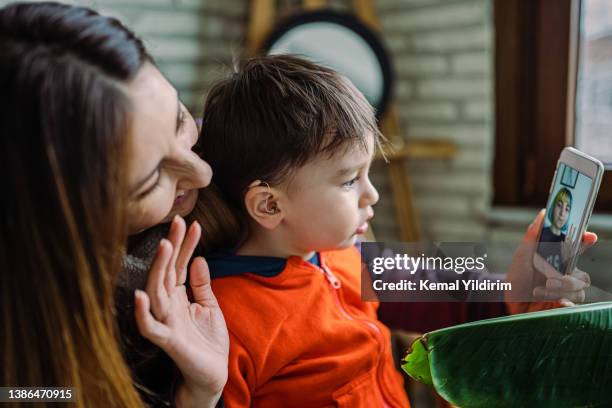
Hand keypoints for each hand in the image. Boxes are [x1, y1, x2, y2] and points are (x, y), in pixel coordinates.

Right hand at [134, 216, 228, 406]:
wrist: (213, 373)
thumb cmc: (208, 341)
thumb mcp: (209, 306)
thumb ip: (201, 284)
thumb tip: (198, 258)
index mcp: (178, 296)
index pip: (180, 265)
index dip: (185, 245)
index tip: (192, 223)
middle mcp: (168, 306)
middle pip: (166, 271)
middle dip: (172, 247)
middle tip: (177, 223)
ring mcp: (166, 322)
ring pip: (156, 292)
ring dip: (158, 269)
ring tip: (164, 245)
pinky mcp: (168, 340)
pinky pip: (150, 327)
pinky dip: (142, 313)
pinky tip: (140, 295)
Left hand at [505, 209, 595, 304]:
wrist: (509, 303)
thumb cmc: (517, 278)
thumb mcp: (522, 256)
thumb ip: (533, 236)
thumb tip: (544, 213)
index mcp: (558, 260)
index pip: (577, 248)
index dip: (586, 241)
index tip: (589, 236)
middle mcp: (565, 275)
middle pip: (582, 276)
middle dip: (567, 279)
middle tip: (549, 280)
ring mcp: (566, 292)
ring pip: (578, 292)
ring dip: (559, 291)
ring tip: (538, 292)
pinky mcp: (563, 307)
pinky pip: (573, 307)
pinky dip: (564, 304)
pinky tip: (553, 304)